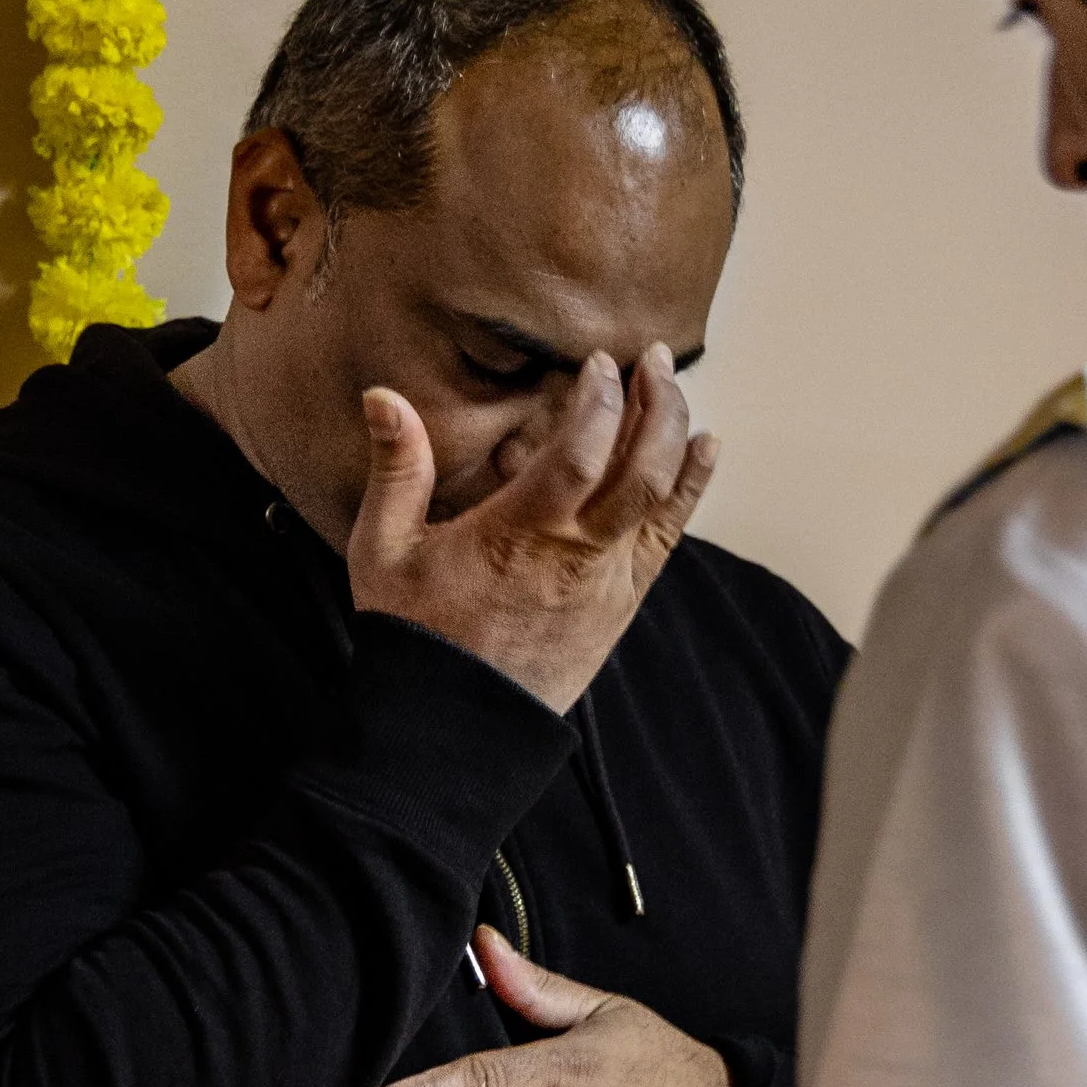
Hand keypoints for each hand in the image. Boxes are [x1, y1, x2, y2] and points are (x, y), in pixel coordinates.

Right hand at [347, 346, 715, 713]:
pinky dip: (691, 489)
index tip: (600, 362)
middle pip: (640, 468)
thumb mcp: (384, 550)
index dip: (600, 400)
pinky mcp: (622, 604)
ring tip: (675, 390)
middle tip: (654, 359)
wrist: (455, 727)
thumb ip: (395, 469)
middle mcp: (575, 556)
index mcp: (518, 535)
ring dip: (676, 437)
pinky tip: (704, 450)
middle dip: (655, 404)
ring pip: (663, 500)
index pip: (580, 452)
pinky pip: (668, 538)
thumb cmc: (416, 637)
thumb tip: (382, 396)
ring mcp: (606, 582)